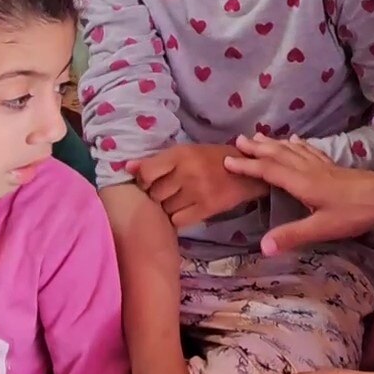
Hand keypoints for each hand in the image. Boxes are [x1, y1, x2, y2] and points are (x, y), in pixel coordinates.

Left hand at [132, 145, 268, 228]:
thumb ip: (156, 161)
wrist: (246, 173)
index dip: (144, 181)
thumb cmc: (210, 160)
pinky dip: (179, 218)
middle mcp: (188, 172)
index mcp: (181, 154)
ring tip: (180, 200)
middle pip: (155, 194)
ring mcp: (198, 191)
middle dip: (158, 195)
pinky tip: (187, 209)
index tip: (151, 182)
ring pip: (166, 209)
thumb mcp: (185, 153)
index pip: (147, 172)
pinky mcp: (207, 208)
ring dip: (169, 208)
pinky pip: (178, 221)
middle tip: (169, 191)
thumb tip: (127, 167)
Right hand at [222, 134, 373, 253]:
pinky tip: (296, 141)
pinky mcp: (333, 166)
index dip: (248, 165)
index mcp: (303, 183)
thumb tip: (262, 246)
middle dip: (257, 148)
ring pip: (292, 150)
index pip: (269, 171)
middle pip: (279, 155)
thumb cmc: (355, 212)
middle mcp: (309, 170)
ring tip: (259, 137)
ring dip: (274, 143)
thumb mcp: (323, 228)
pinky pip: (310, 151)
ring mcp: (322, 166)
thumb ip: (293, 235)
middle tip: (237, 141)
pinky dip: (298, 145)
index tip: (227, 160)